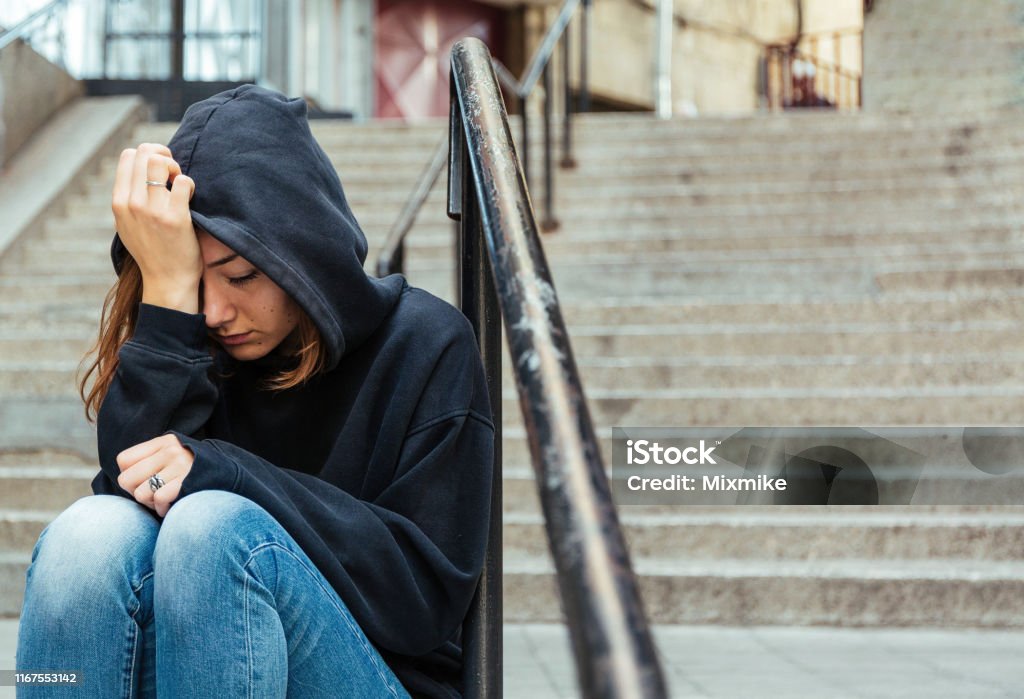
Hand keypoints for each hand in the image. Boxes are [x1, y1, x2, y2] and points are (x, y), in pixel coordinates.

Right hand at [111, 143, 200, 311]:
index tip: (161, 171)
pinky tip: (190, 198)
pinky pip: (184, 181)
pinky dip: (190, 184)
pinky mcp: (175, 217)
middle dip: (164, 157)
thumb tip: (140, 167)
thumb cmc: (153, 250)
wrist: (167, 280)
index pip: (128, 155)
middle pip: (144, 153)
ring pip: (161, 162)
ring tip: (180, 185)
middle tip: (173, 175)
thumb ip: (129, 197)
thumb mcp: (127, 223)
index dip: (148, 155)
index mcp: (118, 202)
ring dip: (176, 168)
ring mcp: (152, 210)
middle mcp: (131, 203)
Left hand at [116, 434, 195, 517]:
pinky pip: (159, 499)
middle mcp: (171, 450)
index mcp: (164, 442)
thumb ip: (150, 460)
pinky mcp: (188, 482)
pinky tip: (170, 506)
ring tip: (164, 500)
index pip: (124, 460)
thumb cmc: (192, 473)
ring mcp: (181, 465)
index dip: (129, 475)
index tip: (145, 481)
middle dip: (136, 492)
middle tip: (153, 494)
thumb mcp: (173, 457)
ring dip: (150, 503)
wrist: (228, 479)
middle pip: (126, 479)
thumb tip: (123, 477)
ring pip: (141, 493)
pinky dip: (161, 509)